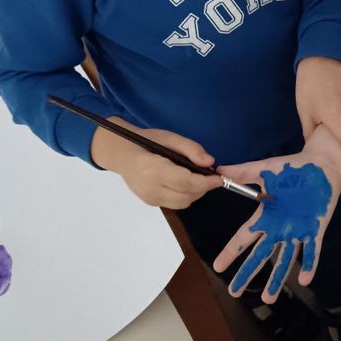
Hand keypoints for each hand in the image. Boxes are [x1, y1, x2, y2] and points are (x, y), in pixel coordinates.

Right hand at [91, 118, 220, 208]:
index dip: (205, 182)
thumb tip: (210, 162)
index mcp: (153, 169)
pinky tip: (184, 183)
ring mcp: (149, 198)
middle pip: (186, 196)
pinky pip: (174, 203)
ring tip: (198, 179)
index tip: (219, 179)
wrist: (121, 154)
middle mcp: (150, 188)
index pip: (185, 182)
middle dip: (203, 188)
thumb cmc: (145, 142)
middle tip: (210, 177)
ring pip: (182, 203)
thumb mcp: (169, 137)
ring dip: (195, 193)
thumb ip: (191, 149)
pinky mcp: (150, 202)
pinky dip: (185, 195)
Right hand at [213, 127, 340, 301]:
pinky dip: (309, 264)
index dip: (231, 252)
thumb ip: (242, 172)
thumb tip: (217, 169)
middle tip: (234, 292)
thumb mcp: (264, 170)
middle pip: (260, 255)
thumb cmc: (293, 168)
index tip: (218, 267)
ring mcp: (298, 231)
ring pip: (285, 259)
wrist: (321, 166)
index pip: (244, 237)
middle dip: (248, 273)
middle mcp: (280, 228)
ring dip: (277, 279)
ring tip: (268, 298)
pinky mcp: (315, 229)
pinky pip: (312, 250)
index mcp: (266, 216)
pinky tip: (304, 280)